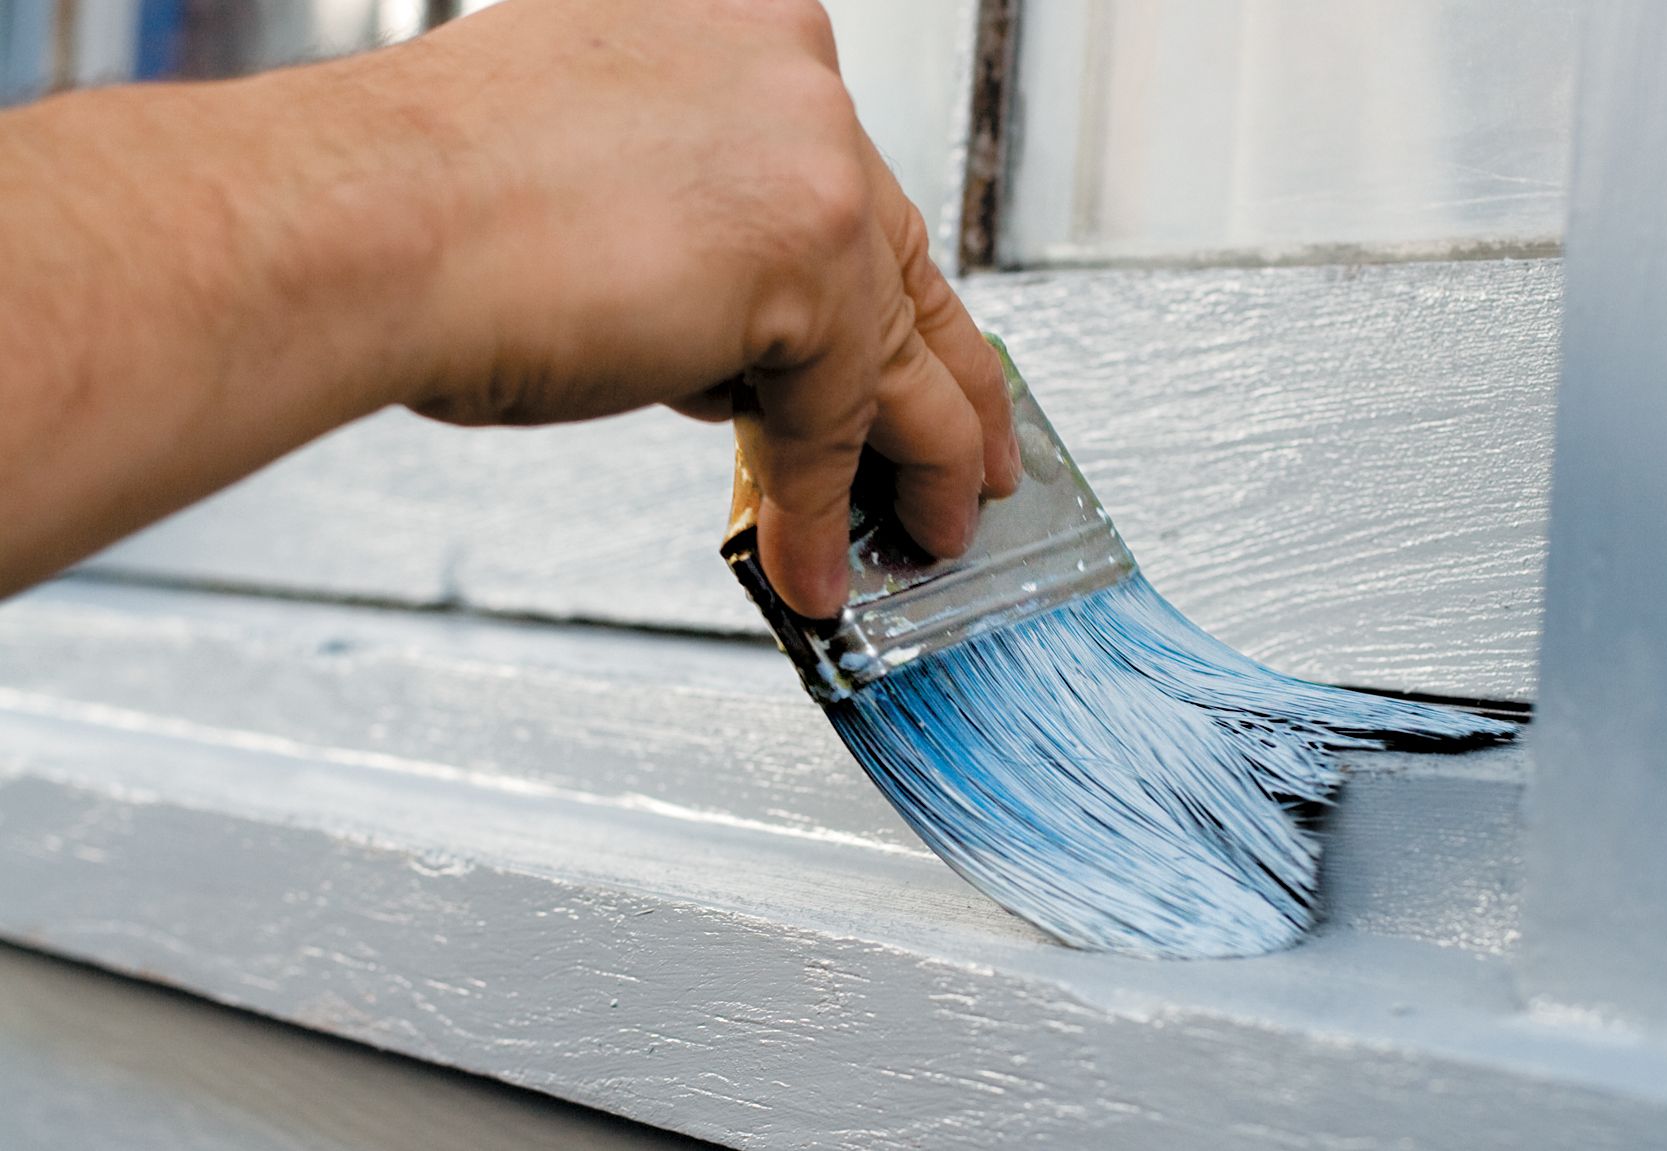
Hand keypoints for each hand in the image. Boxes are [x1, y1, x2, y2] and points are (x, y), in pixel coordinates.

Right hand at [391, 0, 1022, 616]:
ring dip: (915, 459)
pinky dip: (826, 500)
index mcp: (735, 34)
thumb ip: (703, 258)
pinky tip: (812, 555)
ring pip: (895, 338)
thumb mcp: (597, 201)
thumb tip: (746, 357)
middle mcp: (788, 74)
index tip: (897, 355)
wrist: (356, 224)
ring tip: (922, 527)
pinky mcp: (809, 251)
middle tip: (967, 456)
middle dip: (941, 383)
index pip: (836, 189)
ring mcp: (807, 153)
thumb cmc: (421, 206)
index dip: (875, 291)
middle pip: (898, 256)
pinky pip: (842, 410)